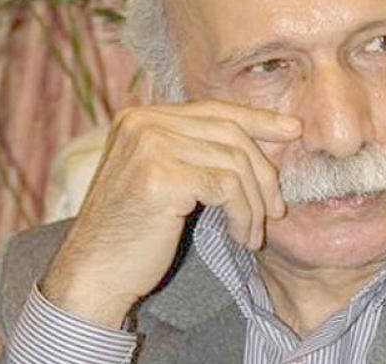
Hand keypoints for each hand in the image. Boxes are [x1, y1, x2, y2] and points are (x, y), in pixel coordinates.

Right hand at [40, 101, 300, 327]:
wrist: (92, 275)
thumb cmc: (132, 233)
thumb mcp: (163, 178)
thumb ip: (195, 152)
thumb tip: (261, 143)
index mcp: (141, 117)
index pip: (214, 110)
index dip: (258, 119)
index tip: (293, 130)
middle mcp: (143, 122)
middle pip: (231, 133)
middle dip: (264, 172)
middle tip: (277, 208)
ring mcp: (150, 145)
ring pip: (235, 163)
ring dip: (255, 203)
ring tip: (254, 233)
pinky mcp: (161, 175)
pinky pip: (228, 188)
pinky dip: (244, 214)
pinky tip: (240, 237)